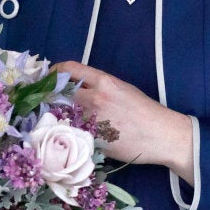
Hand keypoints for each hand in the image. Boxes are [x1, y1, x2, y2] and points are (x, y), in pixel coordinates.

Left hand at [56, 61, 193, 183]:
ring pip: (64, 115)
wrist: (161, 135)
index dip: (55, 72)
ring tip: (61, 121)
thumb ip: (98, 87)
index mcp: (104, 82)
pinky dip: (71, 134)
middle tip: (49, 102)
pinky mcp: (93, 140)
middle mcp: (95, 98)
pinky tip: (74, 137)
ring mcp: (93, 120)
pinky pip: (74, 134)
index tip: (49, 77)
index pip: (70, 69)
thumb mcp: (122, 89)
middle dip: (52, 97)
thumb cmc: (144, 110)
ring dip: (60, 118)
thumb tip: (77, 88)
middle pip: (60, 93)